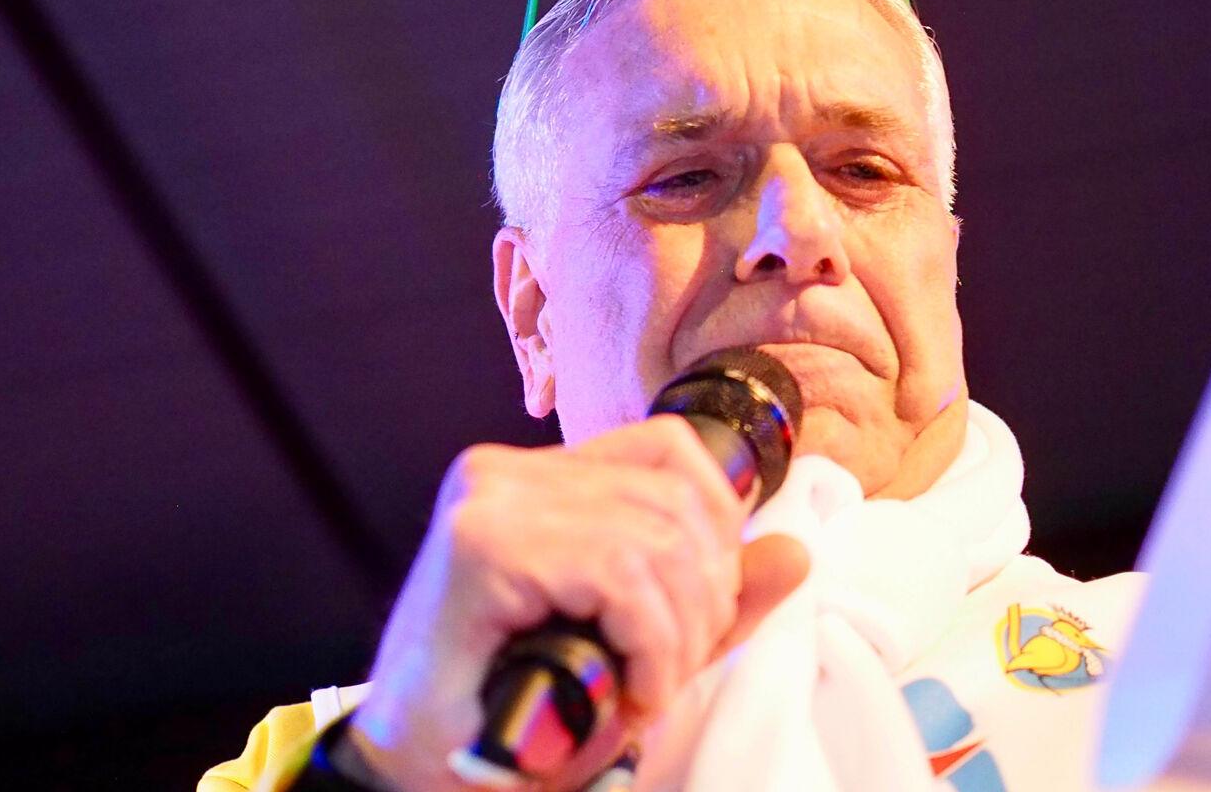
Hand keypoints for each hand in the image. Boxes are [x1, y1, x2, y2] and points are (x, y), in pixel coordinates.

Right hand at [346, 415, 808, 789]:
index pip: (670, 450)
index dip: (720, 525)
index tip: (706, 611)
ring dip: (677, 634)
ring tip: (647, 688)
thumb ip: (708, 601)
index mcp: (535, 476)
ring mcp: (488, 501)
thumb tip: (793, 553)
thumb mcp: (632, 648)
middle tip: (671, 671)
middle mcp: (504, 472)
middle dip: (706, 597)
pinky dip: (648, 643)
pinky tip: (629, 690)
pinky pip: (616, 572)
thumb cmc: (511, 710)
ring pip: (653, 536)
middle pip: (673, 497)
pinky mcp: (480, 547)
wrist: (417, 768)